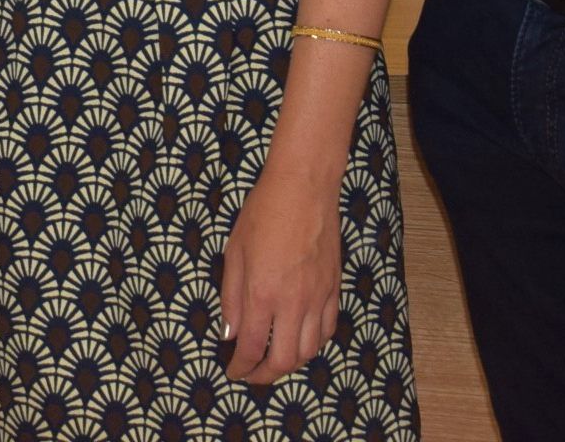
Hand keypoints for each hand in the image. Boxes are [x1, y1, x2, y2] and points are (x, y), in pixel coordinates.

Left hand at [218, 160, 340, 385]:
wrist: (303, 188)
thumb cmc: (262, 213)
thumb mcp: (234, 251)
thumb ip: (230, 296)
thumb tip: (230, 333)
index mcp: (261, 293)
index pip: (251, 347)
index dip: (241, 367)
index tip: (233, 371)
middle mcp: (292, 302)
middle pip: (284, 360)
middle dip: (265, 375)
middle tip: (252, 373)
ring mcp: (317, 297)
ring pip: (309, 351)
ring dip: (290, 363)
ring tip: (274, 359)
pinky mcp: (334, 289)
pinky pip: (327, 330)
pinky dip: (313, 344)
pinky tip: (301, 339)